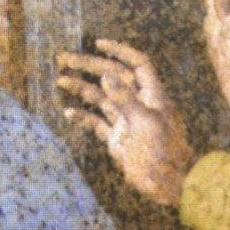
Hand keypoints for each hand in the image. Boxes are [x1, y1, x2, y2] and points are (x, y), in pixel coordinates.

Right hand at [56, 40, 196, 206]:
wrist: (168, 185)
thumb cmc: (163, 153)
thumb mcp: (145, 123)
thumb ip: (125, 98)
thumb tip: (106, 75)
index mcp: (152, 95)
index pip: (137, 64)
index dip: (120, 51)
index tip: (98, 44)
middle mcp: (138, 103)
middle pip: (113, 76)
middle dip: (89, 66)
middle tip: (64, 59)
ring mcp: (126, 120)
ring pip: (101, 97)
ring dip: (81, 88)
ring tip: (60, 80)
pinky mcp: (117, 138)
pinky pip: (97, 122)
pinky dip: (83, 116)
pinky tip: (69, 113)